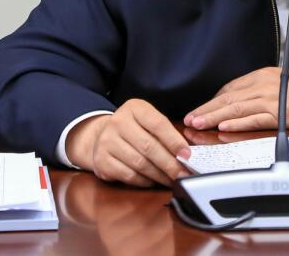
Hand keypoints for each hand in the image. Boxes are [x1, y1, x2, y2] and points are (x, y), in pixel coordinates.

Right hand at [65, 99, 189, 187]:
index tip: (187, 155)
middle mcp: (118, 122)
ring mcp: (106, 141)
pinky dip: (144, 181)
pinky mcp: (101, 160)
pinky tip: (153, 181)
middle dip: (170, 163)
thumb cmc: (133, 129)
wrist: (101, 135)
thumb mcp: (147, 121)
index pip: (158, 124)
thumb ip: (165, 133)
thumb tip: (185, 154)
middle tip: (183, 173)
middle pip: (149, 146)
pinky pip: (128, 175)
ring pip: (139, 163)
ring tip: (172, 180)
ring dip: (159, 175)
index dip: (175, 141)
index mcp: (134, 108)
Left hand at [183, 67, 288, 131]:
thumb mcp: (283, 81)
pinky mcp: (281, 112)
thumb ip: (264, 89)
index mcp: (263, 75)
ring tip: (197, 124)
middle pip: (228, 98)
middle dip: (206, 109)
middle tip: (189, 119)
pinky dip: (237, 122)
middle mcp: (263, 84)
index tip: (202, 110)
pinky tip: (223, 127)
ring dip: (213, 117)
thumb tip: (247, 101)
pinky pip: (254, 118)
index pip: (230, 88)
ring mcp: (271, 98)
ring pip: (235, 108)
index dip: (213, 101)